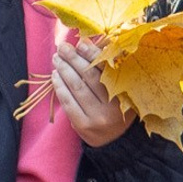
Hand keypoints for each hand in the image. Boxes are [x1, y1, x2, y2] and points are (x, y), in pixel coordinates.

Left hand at [50, 31, 131, 146]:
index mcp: (127, 92)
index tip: (80, 42)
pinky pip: (68, 102)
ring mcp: (99, 117)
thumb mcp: (120, 88)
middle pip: (90, 76)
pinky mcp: (84, 125)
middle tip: (62, 47)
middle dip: (74, 58)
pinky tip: (55, 75)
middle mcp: (115, 105)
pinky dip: (60, 87)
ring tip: (57, 58)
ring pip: (78, 87)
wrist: (115, 139)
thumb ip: (107, 69)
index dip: (93, 53)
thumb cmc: (115, 107)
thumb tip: (84, 44)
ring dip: (64, 70)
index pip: (108, 68)